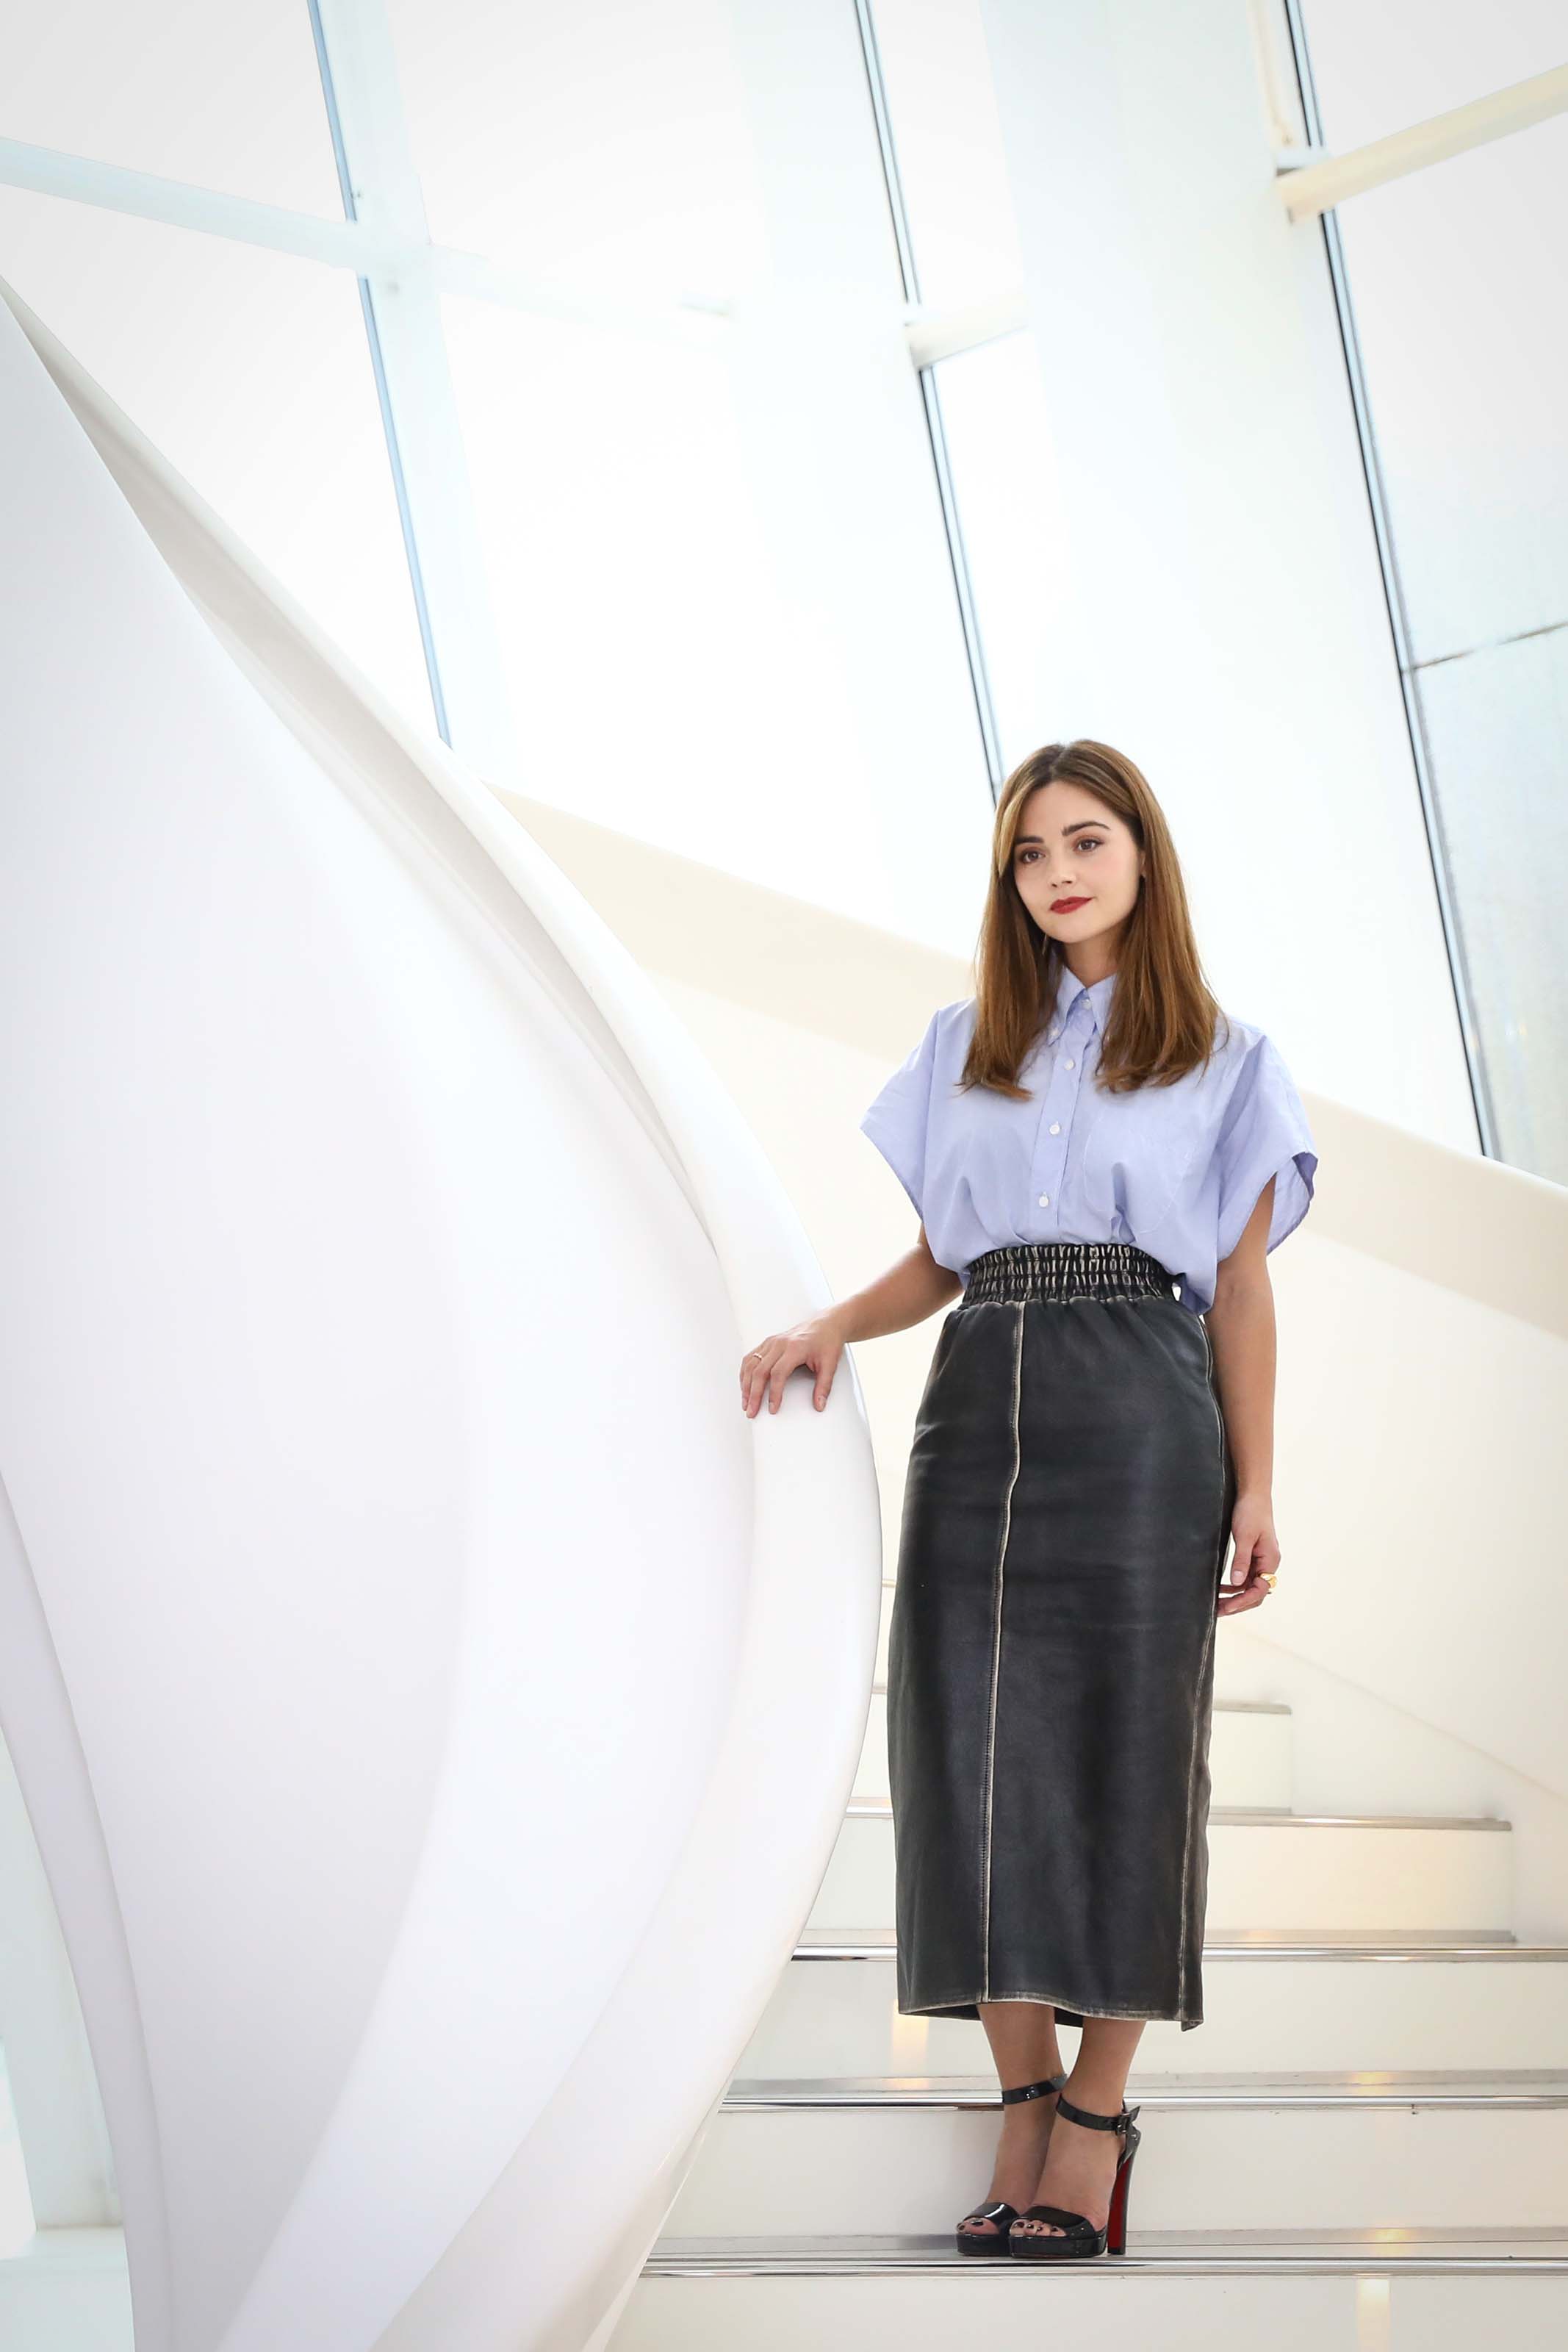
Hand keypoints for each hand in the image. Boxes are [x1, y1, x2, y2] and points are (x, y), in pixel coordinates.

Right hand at [739, 1313, 846, 1416]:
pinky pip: (750, 1357)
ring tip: (745, 1402)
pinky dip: (745, 1372)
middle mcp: (779, 1344)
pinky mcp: (768, 1342)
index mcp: (794, 1348)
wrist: (826, 1323)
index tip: (773, 1408)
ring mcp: (771, 1342)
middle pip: (760, 1371)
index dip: (773, 1393)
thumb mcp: (830, 1364)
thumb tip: (819, 1405)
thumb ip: (824, 1386)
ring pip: (751, 1364)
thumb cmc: (827, 1341)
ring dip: (745, 1385)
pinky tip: (745, 1384)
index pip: (778, 1373)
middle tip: (752, 1411)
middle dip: (754, 1394)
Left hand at [1216, 1490, 1279, 1615]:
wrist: (1253, 1494)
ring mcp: (1261, 1561)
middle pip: (1256, 1593)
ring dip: (1235, 1597)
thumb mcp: (1244, 1536)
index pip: (1259, 1590)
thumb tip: (1237, 1584)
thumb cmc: (1250, 1512)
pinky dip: (1235, 1586)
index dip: (1242, 1601)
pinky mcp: (1254, 1557)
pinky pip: (1246, 1578)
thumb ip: (1241, 1560)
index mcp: (1270, 1560)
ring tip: (1217, 1605)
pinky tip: (1222, 1590)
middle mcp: (1268, 1564)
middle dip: (1238, 1604)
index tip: (1226, 1607)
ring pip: (1250, 1587)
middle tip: (1217, 1612)